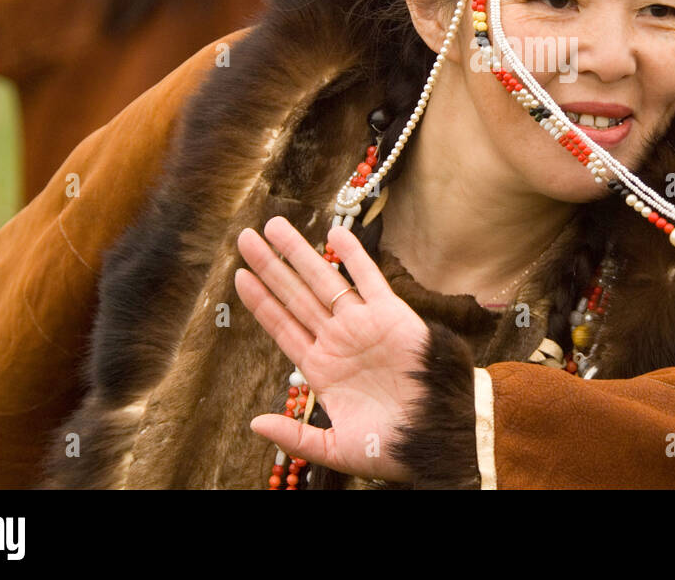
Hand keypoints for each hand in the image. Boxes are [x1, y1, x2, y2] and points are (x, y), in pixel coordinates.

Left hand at [233, 217, 431, 482]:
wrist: (435, 434)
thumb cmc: (389, 446)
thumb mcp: (334, 448)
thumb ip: (295, 436)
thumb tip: (254, 423)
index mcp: (320, 369)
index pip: (282, 326)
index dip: (260, 302)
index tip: (238, 276)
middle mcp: (336, 340)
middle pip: (294, 295)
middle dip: (270, 266)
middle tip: (244, 238)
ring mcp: (361, 325)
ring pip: (323, 281)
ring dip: (299, 253)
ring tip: (273, 226)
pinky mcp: (391, 314)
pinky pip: (368, 279)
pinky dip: (352, 257)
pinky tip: (333, 235)